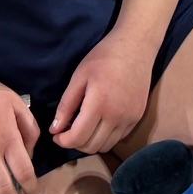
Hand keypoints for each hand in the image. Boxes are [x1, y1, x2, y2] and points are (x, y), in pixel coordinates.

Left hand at [48, 29, 154, 153]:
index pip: (78, 137)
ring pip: (106, 146)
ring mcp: (129, 118)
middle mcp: (116, 116)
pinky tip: (99, 123)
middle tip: (68, 131)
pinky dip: (105, 137)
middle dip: (75, 143)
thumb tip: (55, 130)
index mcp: (99, 104)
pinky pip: (118, 138)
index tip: (56, 135)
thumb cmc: (104, 57)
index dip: (63, 141)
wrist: (135, 47)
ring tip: (83, 128)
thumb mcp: (79, 76)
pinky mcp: (138, 117)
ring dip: (91, 143)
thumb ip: (66, 105)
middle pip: (91, 146)